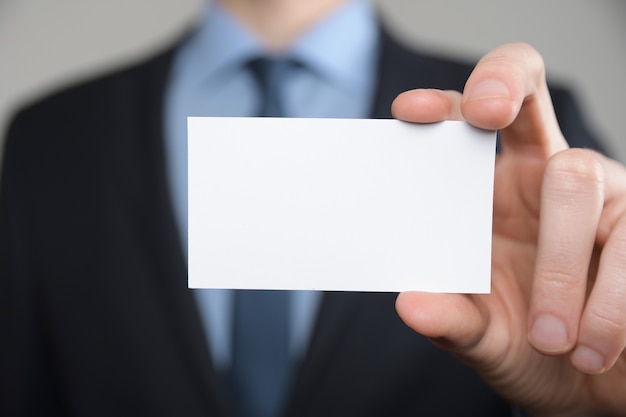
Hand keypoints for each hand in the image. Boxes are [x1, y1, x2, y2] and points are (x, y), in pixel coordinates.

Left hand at [392, 43, 625, 416]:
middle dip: (504, 86)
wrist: (593, 386)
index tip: (412, 111)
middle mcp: (548, 179)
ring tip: (552, 342)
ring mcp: (606, 196)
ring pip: (578, 181)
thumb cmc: (531, 347)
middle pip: (528, 104)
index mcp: (495, 197)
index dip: (446, 104)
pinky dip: (609, 305)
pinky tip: (595, 348)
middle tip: (487, 111)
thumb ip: (452, 320)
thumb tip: (410, 305)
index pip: (470, 129)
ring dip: (560, 269)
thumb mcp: (485, 337)